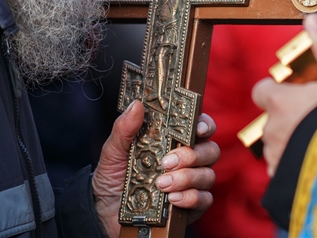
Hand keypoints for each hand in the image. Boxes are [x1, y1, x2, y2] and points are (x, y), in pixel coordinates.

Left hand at [91, 100, 219, 237]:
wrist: (106, 210)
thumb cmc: (114, 176)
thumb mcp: (114, 149)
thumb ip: (124, 128)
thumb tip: (137, 105)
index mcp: (172, 139)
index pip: (199, 125)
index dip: (204, 124)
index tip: (197, 128)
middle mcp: (187, 159)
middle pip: (210, 150)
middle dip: (191, 155)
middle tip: (167, 162)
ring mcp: (191, 183)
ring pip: (207, 175)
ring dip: (187, 178)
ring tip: (162, 183)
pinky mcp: (192, 206)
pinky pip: (204, 200)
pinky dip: (190, 198)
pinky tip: (172, 199)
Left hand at [251, 13, 316, 177]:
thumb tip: (312, 18)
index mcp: (280, 102)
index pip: (261, 90)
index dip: (275, 90)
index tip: (295, 92)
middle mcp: (272, 130)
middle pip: (271, 119)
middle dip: (288, 118)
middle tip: (316, 120)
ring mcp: (276, 158)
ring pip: (277, 146)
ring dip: (292, 144)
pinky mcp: (284, 181)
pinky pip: (283, 171)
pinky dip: (296, 167)